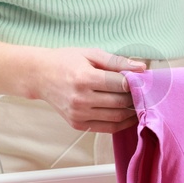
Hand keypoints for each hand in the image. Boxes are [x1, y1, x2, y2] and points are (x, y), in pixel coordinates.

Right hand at [29, 47, 147, 132]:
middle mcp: (81, 99)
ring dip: (132, 112)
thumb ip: (117, 61)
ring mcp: (78, 114)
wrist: (39, 76)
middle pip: (120, 102)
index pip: (120, 84)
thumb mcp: (90, 54)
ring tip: (138, 103)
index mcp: (85, 78)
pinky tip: (128, 115)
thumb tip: (142, 68)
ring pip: (116, 117)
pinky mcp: (77, 124)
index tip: (144, 80)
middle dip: (135, 97)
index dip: (136, 83)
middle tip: (143, 92)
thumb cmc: (65, 61)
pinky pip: (107, 128)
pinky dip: (121, 123)